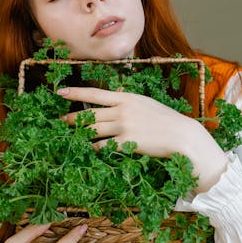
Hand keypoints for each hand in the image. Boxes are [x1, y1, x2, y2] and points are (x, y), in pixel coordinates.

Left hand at [58, 86, 227, 191]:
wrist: (182, 135)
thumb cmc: (166, 120)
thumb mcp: (146, 103)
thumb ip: (128, 100)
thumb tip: (114, 95)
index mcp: (126, 98)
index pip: (95, 94)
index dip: (75, 93)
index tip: (59, 92)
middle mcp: (122, 110)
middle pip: (90, 114)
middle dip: (73, 118)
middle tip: (61, 121)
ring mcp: (123, 127)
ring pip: (93, 130)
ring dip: (81, 134)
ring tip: (72, 137)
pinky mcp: (126, 143)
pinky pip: (103, 146)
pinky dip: (95, 148)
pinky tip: (90, 150)